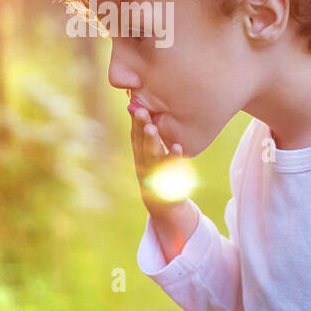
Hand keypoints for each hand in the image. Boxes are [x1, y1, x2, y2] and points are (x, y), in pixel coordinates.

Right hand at [127, 102, 187, 219]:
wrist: (164, 205)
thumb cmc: (156, 172)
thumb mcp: (149, 156)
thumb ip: (146, 136)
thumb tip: (142, 108)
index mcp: (140, 155)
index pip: (135, 136)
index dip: (134, 121)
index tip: (133, 104)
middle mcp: (145, 163)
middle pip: (141, 144)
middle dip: (141, 127)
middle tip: (141, 111)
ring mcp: (155, 173)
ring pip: (152, 156)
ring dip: (152, 142)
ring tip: (153, 128)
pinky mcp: (168, 182)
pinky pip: (170, 170)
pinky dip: (173, 158)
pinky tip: (177, 147)